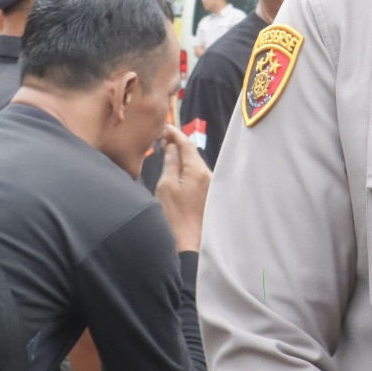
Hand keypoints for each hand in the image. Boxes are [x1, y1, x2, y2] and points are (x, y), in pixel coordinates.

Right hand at [154, 123, 209, 252]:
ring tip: (165, 151)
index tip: (163, 126)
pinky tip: (175, 169)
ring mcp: (210, 185)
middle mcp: (209, 175)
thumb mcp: (166, 186)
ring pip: (194, 164)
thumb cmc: (174, 216)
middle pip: (192, 153)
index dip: (175, 133)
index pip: (187, 144)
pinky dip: (186, 168)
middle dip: (177, 143)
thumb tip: (171, 146)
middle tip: (161, 137)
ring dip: (181, 156)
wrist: (188, 244)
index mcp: (198, 171)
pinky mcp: (208, 194)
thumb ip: (170, 163)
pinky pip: (197, 174)